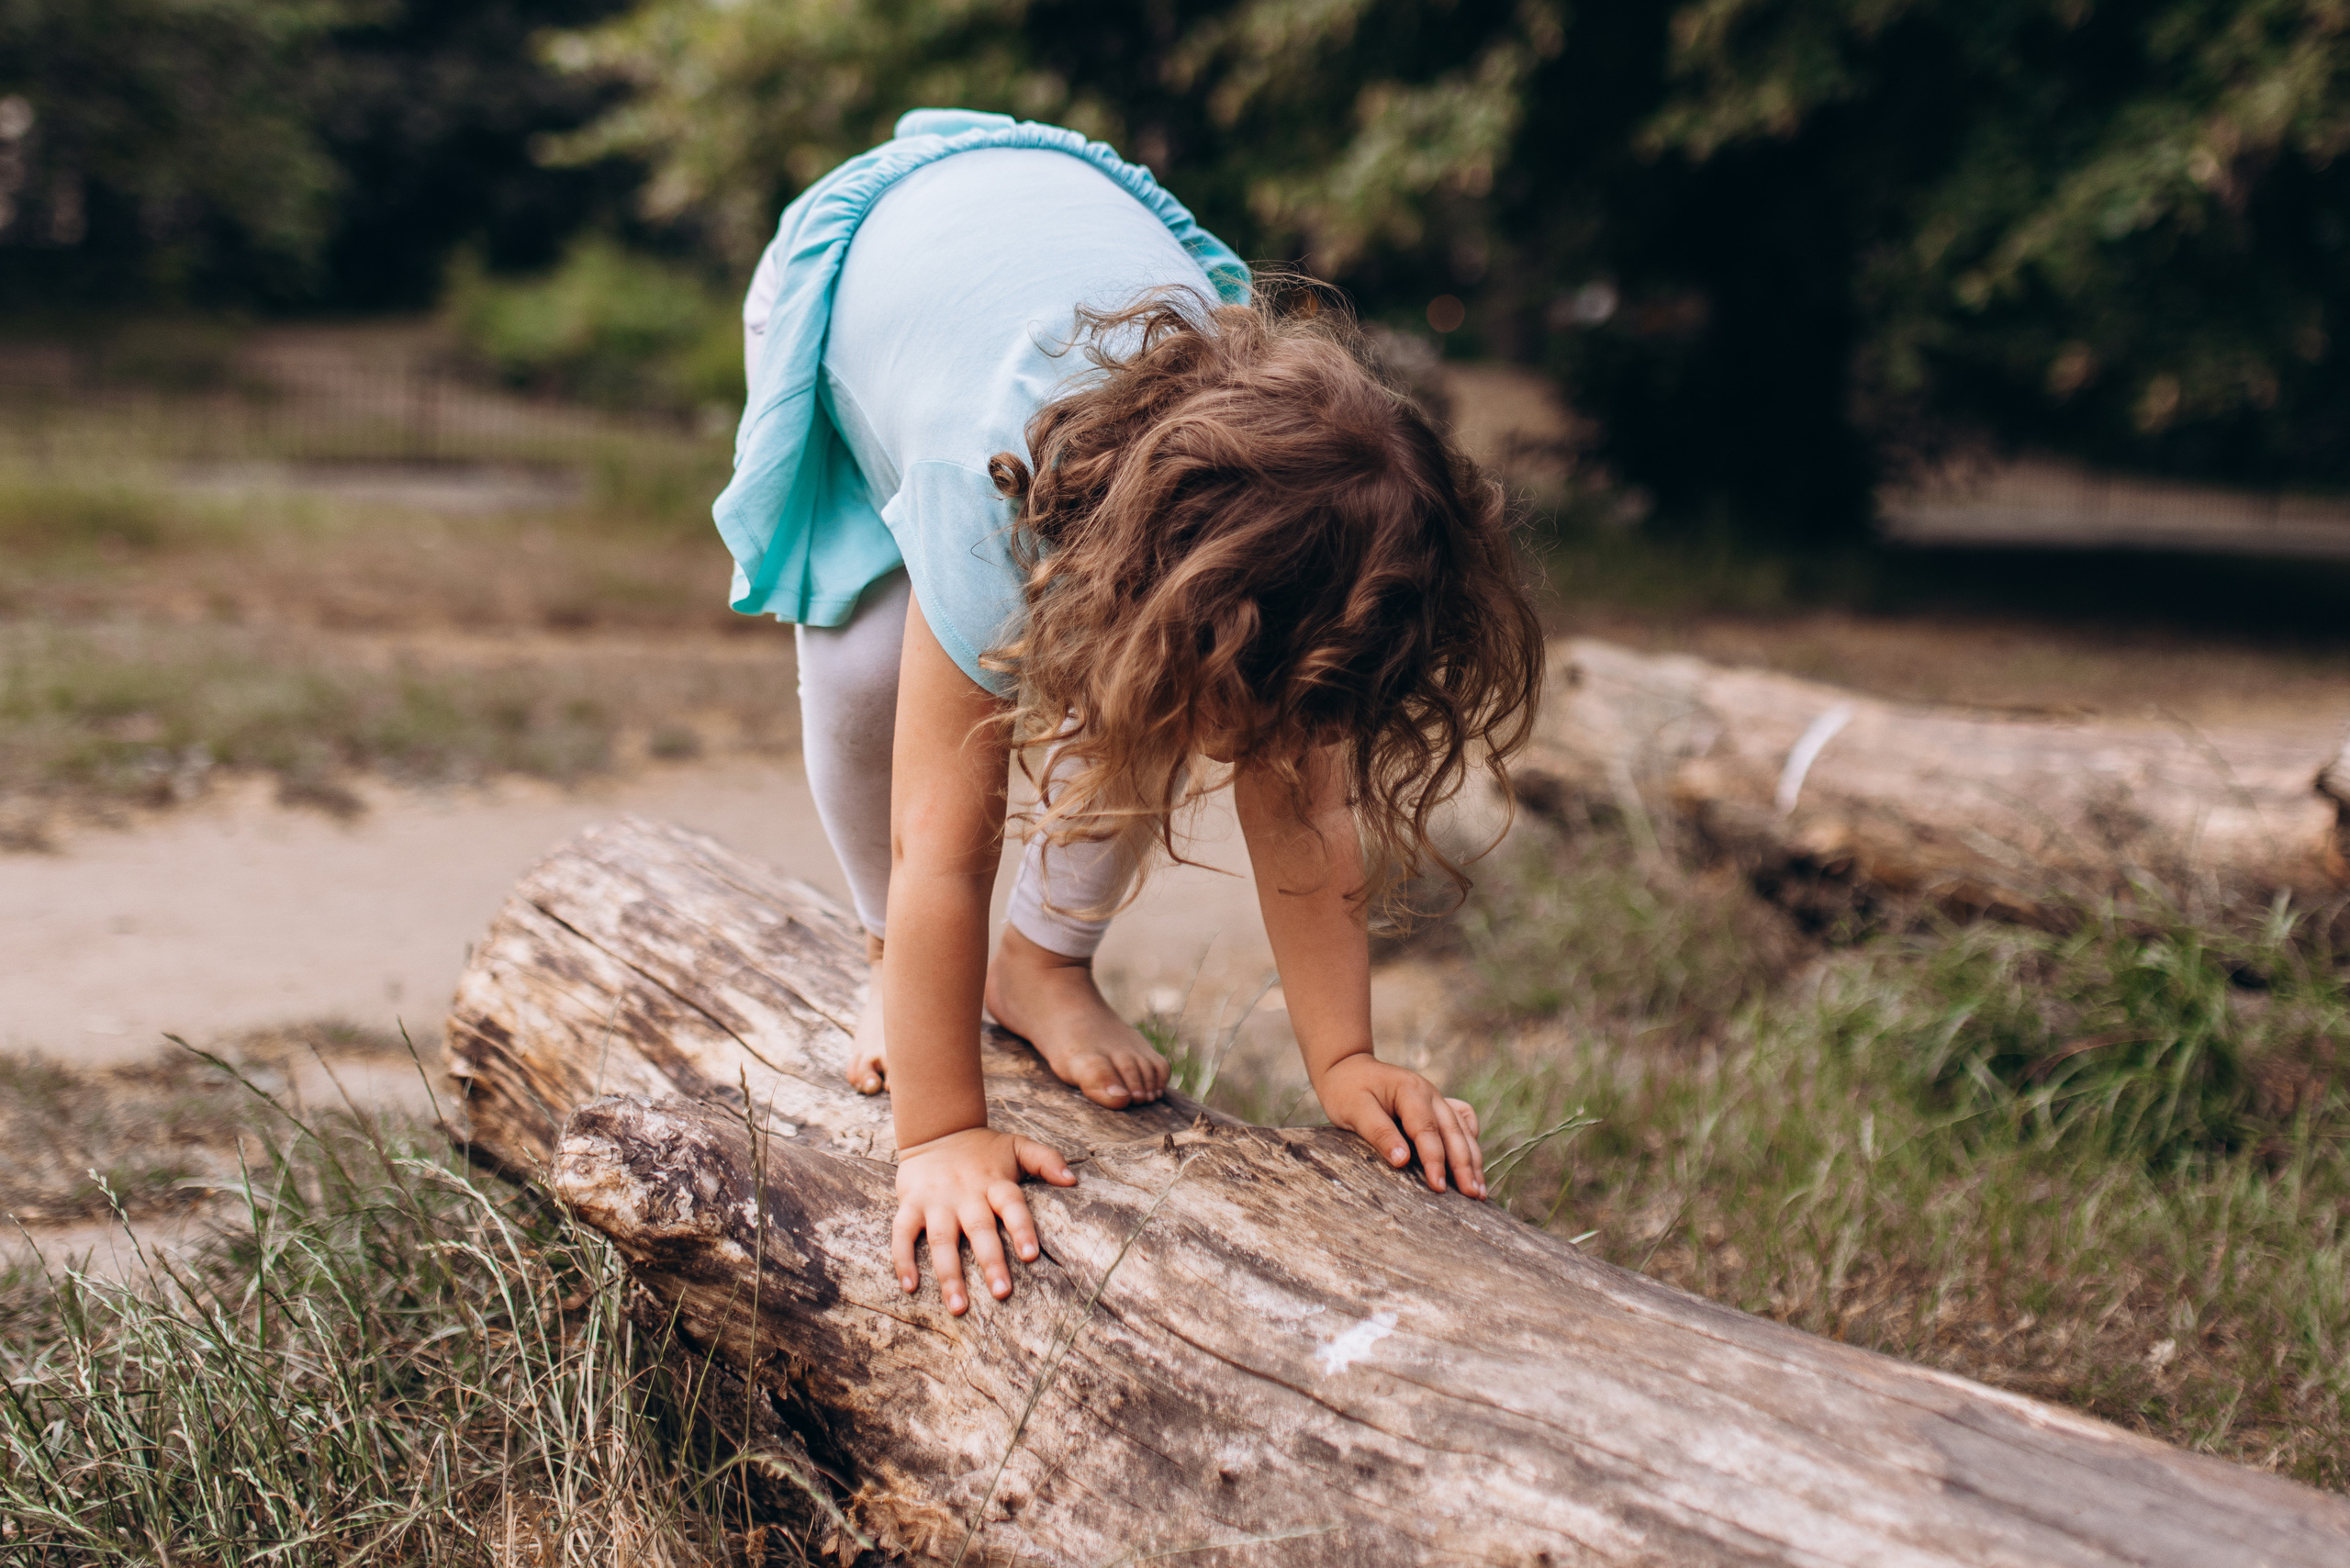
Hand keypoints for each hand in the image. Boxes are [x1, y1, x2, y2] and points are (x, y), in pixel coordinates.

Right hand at [892, 1126, 1075, 1313]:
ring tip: (958, 1306)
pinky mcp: (910, 1204)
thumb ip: (1045, 1159)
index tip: (1030, 1255)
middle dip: (990, 1261)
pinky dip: (903, 1259)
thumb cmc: (984, 1149)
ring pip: (941, 1239)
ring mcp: (936, 1200)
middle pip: (979, 1229)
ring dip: (948, 1274)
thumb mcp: (1017, 1146)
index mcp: (994, 1182)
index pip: (1011, 1205)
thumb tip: (1073, 1180)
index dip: (1021, 1228)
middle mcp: (965, 1194)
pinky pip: (902, 1233)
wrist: (936, 1130)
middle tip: (1001, 1292)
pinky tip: (910, 1287)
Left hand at [1313, 1054, 1485, 1197]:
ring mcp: (1437, 1099)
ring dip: (1474, 1159)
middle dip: (1465, 1165)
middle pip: (1454, 1132)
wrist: (1347, 1067)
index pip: (1428, 1130)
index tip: (1439, 1187)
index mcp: (1411, 1092)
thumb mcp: (1354, 1110)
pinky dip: (1470, 1141)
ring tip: (1480, 1190)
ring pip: (1463, 1130)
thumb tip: (1403, 1161)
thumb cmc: (1347, 1090)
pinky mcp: (1437, 1106)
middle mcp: (1430, 1094)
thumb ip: (1379, 1132)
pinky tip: (1474, 1162)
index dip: (1435, 1160)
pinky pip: (1462, 1121)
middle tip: (1473, 1196)